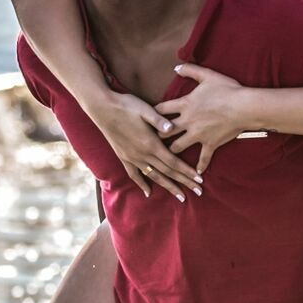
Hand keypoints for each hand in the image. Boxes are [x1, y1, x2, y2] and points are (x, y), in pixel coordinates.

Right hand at [87, 89, 201, 199]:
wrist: (103, 108)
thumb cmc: (127, 106)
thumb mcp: (146, 110)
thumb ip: (160, 120)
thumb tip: (173, 127)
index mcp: (151, 143)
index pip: (174, 162)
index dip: (187, 172)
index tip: (200, 181)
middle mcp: (143, 154)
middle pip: (167, 172)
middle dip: (184, 183)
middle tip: (198, 193)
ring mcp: (132, 157)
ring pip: (154, 176)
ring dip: (168, 187)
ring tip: (180, 197)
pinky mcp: (123, 157)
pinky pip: (134, 175)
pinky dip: (142, 184)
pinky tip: (148, 192)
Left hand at [157, 64, 253, 176]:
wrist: (243, 107)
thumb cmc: (226, 89)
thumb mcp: (207, 75)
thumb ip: (190, 69)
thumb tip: (176, 66)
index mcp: (185, 104)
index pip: (161, 110)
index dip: (152, 113)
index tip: (146, 117)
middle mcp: (187, 122)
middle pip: (165, 131)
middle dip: (156, 135)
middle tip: (150, 138)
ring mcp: (198, 135)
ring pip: (178, 146)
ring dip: (172, 150)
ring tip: (166, 155)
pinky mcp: (210, 144)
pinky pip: (203, 157)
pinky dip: (200, 165)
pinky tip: (197, 173)